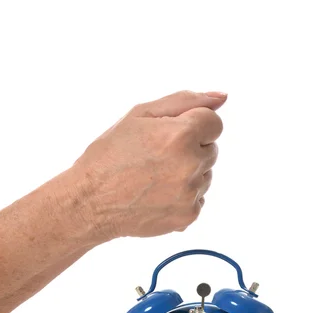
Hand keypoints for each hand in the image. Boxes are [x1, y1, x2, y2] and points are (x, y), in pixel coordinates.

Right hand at [71, 90, 226, 243]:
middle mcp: (190, 165)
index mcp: (180, 135)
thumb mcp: (140, 115)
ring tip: (154, 177)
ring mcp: (191, 193)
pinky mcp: (188, 215)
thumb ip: (185, 101)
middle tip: (156, 157)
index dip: (192, 126)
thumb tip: (221, 97)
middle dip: (190, 149)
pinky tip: (157, 195)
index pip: (214, 123)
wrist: (91, 202)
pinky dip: (183, 196)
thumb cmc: (110, 155)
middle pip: (211, 149)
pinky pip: (198, 198)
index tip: (170, 135)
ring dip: (188, 173)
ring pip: (206, 175)